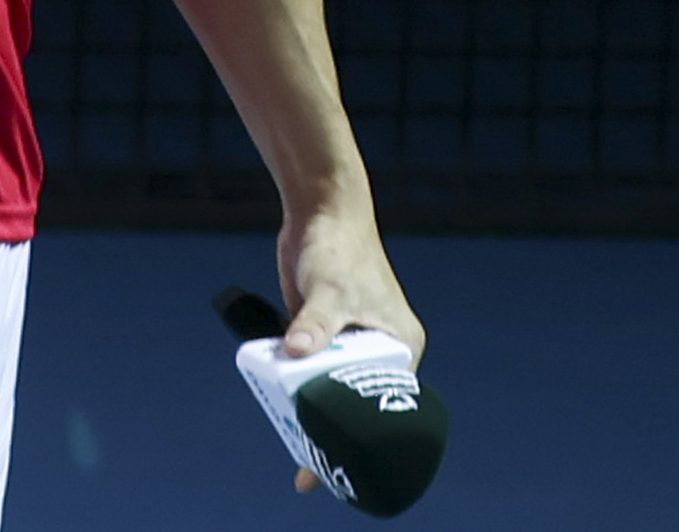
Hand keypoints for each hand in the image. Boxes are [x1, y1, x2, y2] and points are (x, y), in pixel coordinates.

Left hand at [274, 201, 424, 490]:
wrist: (318, 208)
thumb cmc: (338, 246)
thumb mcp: (328, 288)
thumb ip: (313, 322)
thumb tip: (294, 351)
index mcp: (399, 346)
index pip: (388, 407)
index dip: (368, 441)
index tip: (346, 469)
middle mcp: (378, 349)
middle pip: (358, 403)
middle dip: (336, 433)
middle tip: (309, 468)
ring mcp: (349, 341)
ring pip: (331, 388)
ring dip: (312, 410)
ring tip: (292, 444)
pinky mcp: (322, 331)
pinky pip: (310, 369)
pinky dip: (297, 385)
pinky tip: (279, 406)